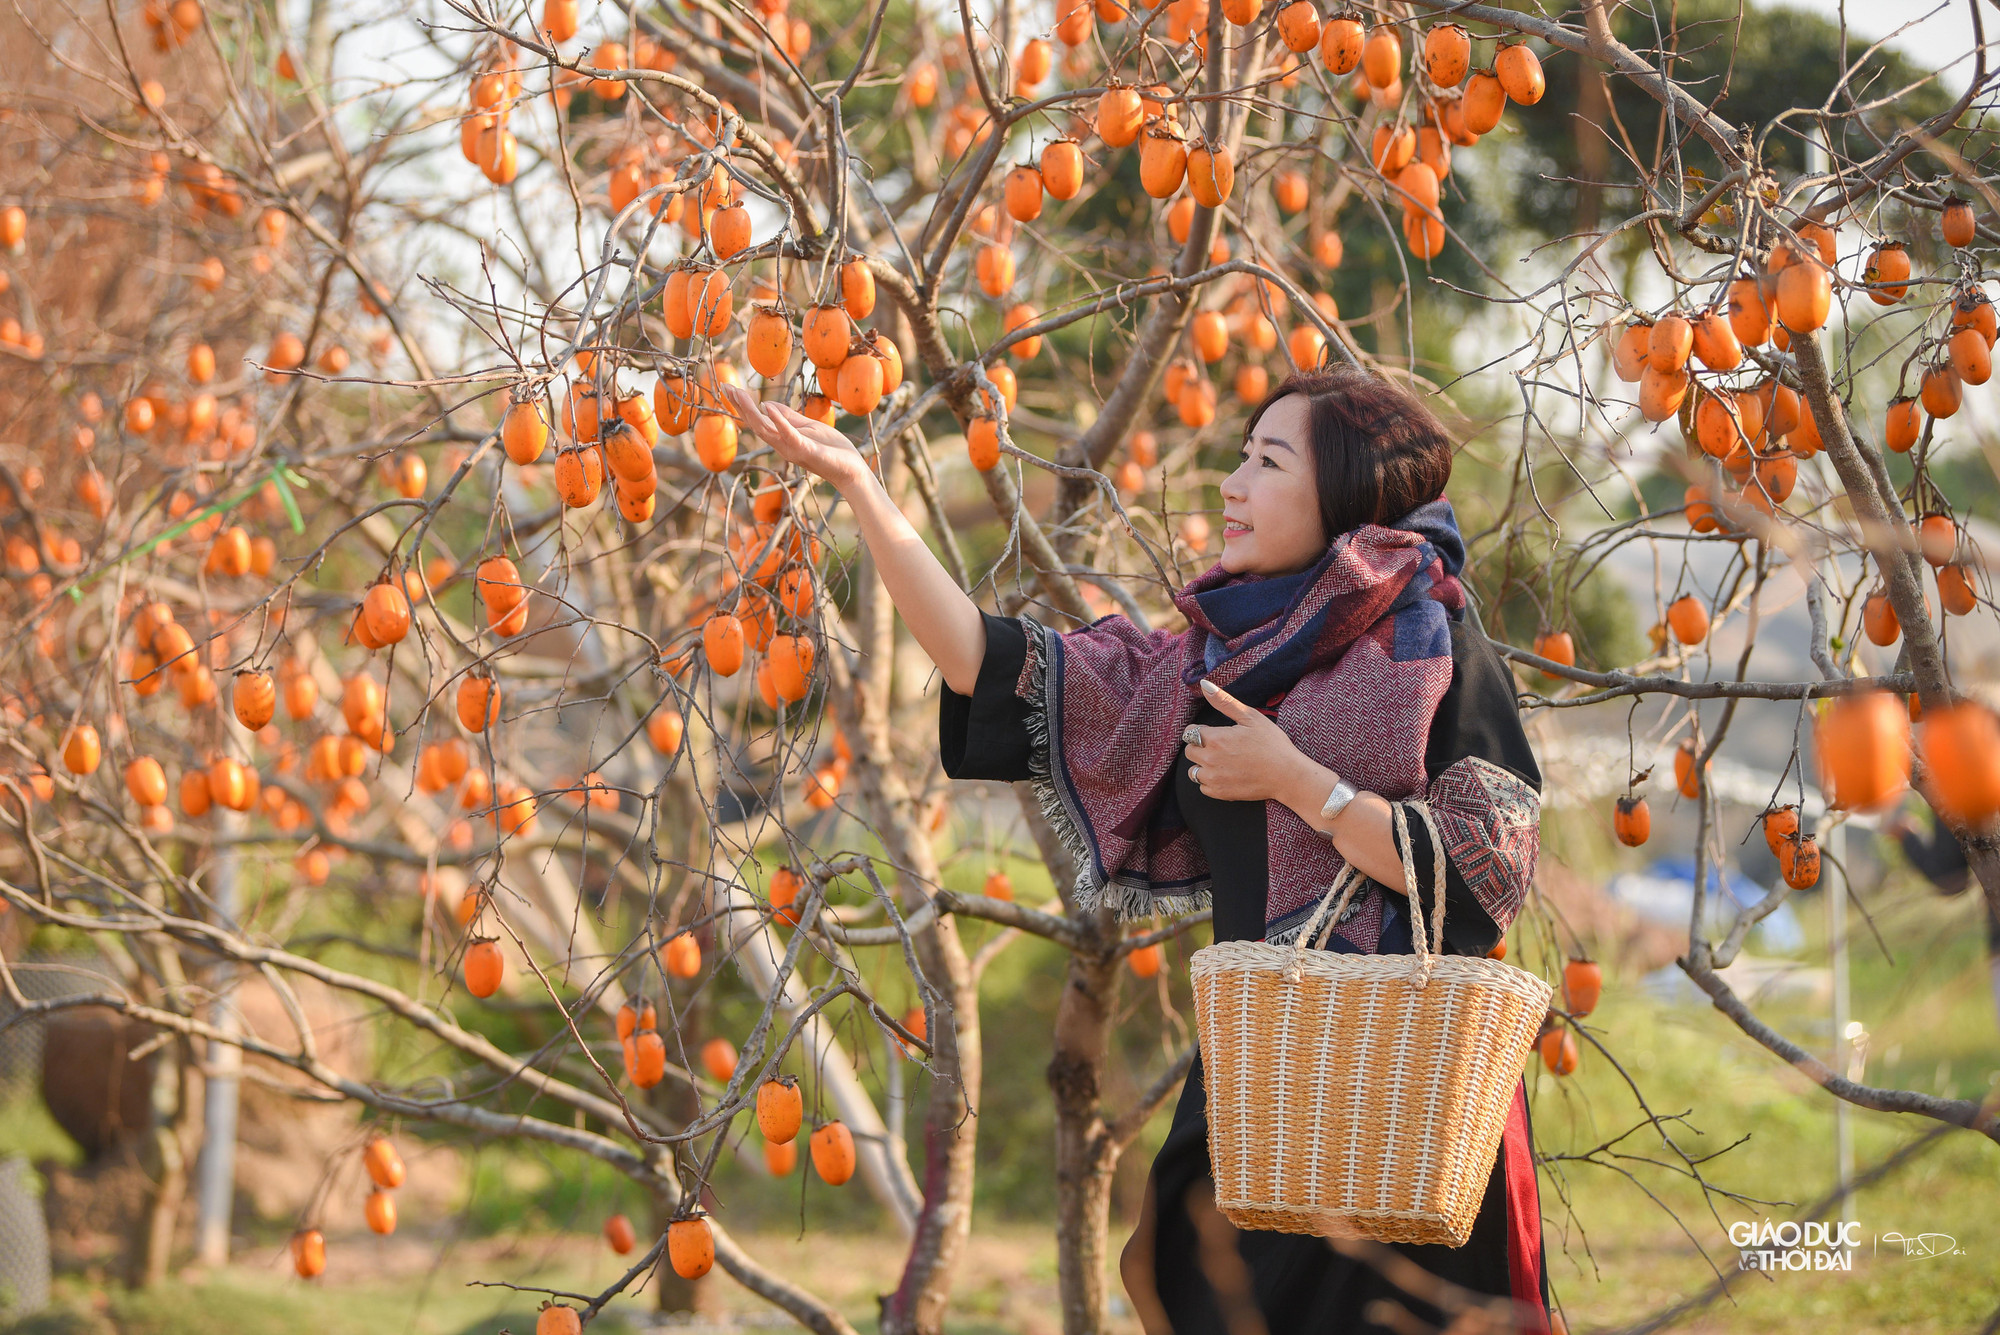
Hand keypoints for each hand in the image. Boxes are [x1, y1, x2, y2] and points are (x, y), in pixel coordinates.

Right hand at [722, 385, 870, 489]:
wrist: (852, 469)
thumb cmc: (832, 449)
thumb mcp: (809, 426)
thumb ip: (789, 416)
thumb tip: (766, 404)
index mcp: (783, 438)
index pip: (758, 420)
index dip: (742, 405)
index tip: (728, 388)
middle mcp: (783, 445)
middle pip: (756, 424)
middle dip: (740, 406)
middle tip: (725, 388)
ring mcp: (793, 449)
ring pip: (766, 430)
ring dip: (752, 411)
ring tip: (739, 394)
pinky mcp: (807, 450)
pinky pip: (789, 435)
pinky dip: (778, 421)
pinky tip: (767, 407)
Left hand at [1183, 678, 1318, 802]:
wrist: (1287, 775)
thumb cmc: (1272, 744)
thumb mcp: (1251, 717)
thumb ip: (1225, 701)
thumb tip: (1205, 685)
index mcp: (1215, 739)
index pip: (1190, 732)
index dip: (1202, 730)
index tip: (1215, 732)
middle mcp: (1209, 759)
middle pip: (1189, 751)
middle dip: (1200, 746)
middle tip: (1221, 746)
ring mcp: (1213, 779)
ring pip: (1193, 771)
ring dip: (1203, 765)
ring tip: (1222, 761)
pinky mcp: (1220, 793)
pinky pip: (1203, 787)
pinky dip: (1210, 781)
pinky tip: (1226, 774)